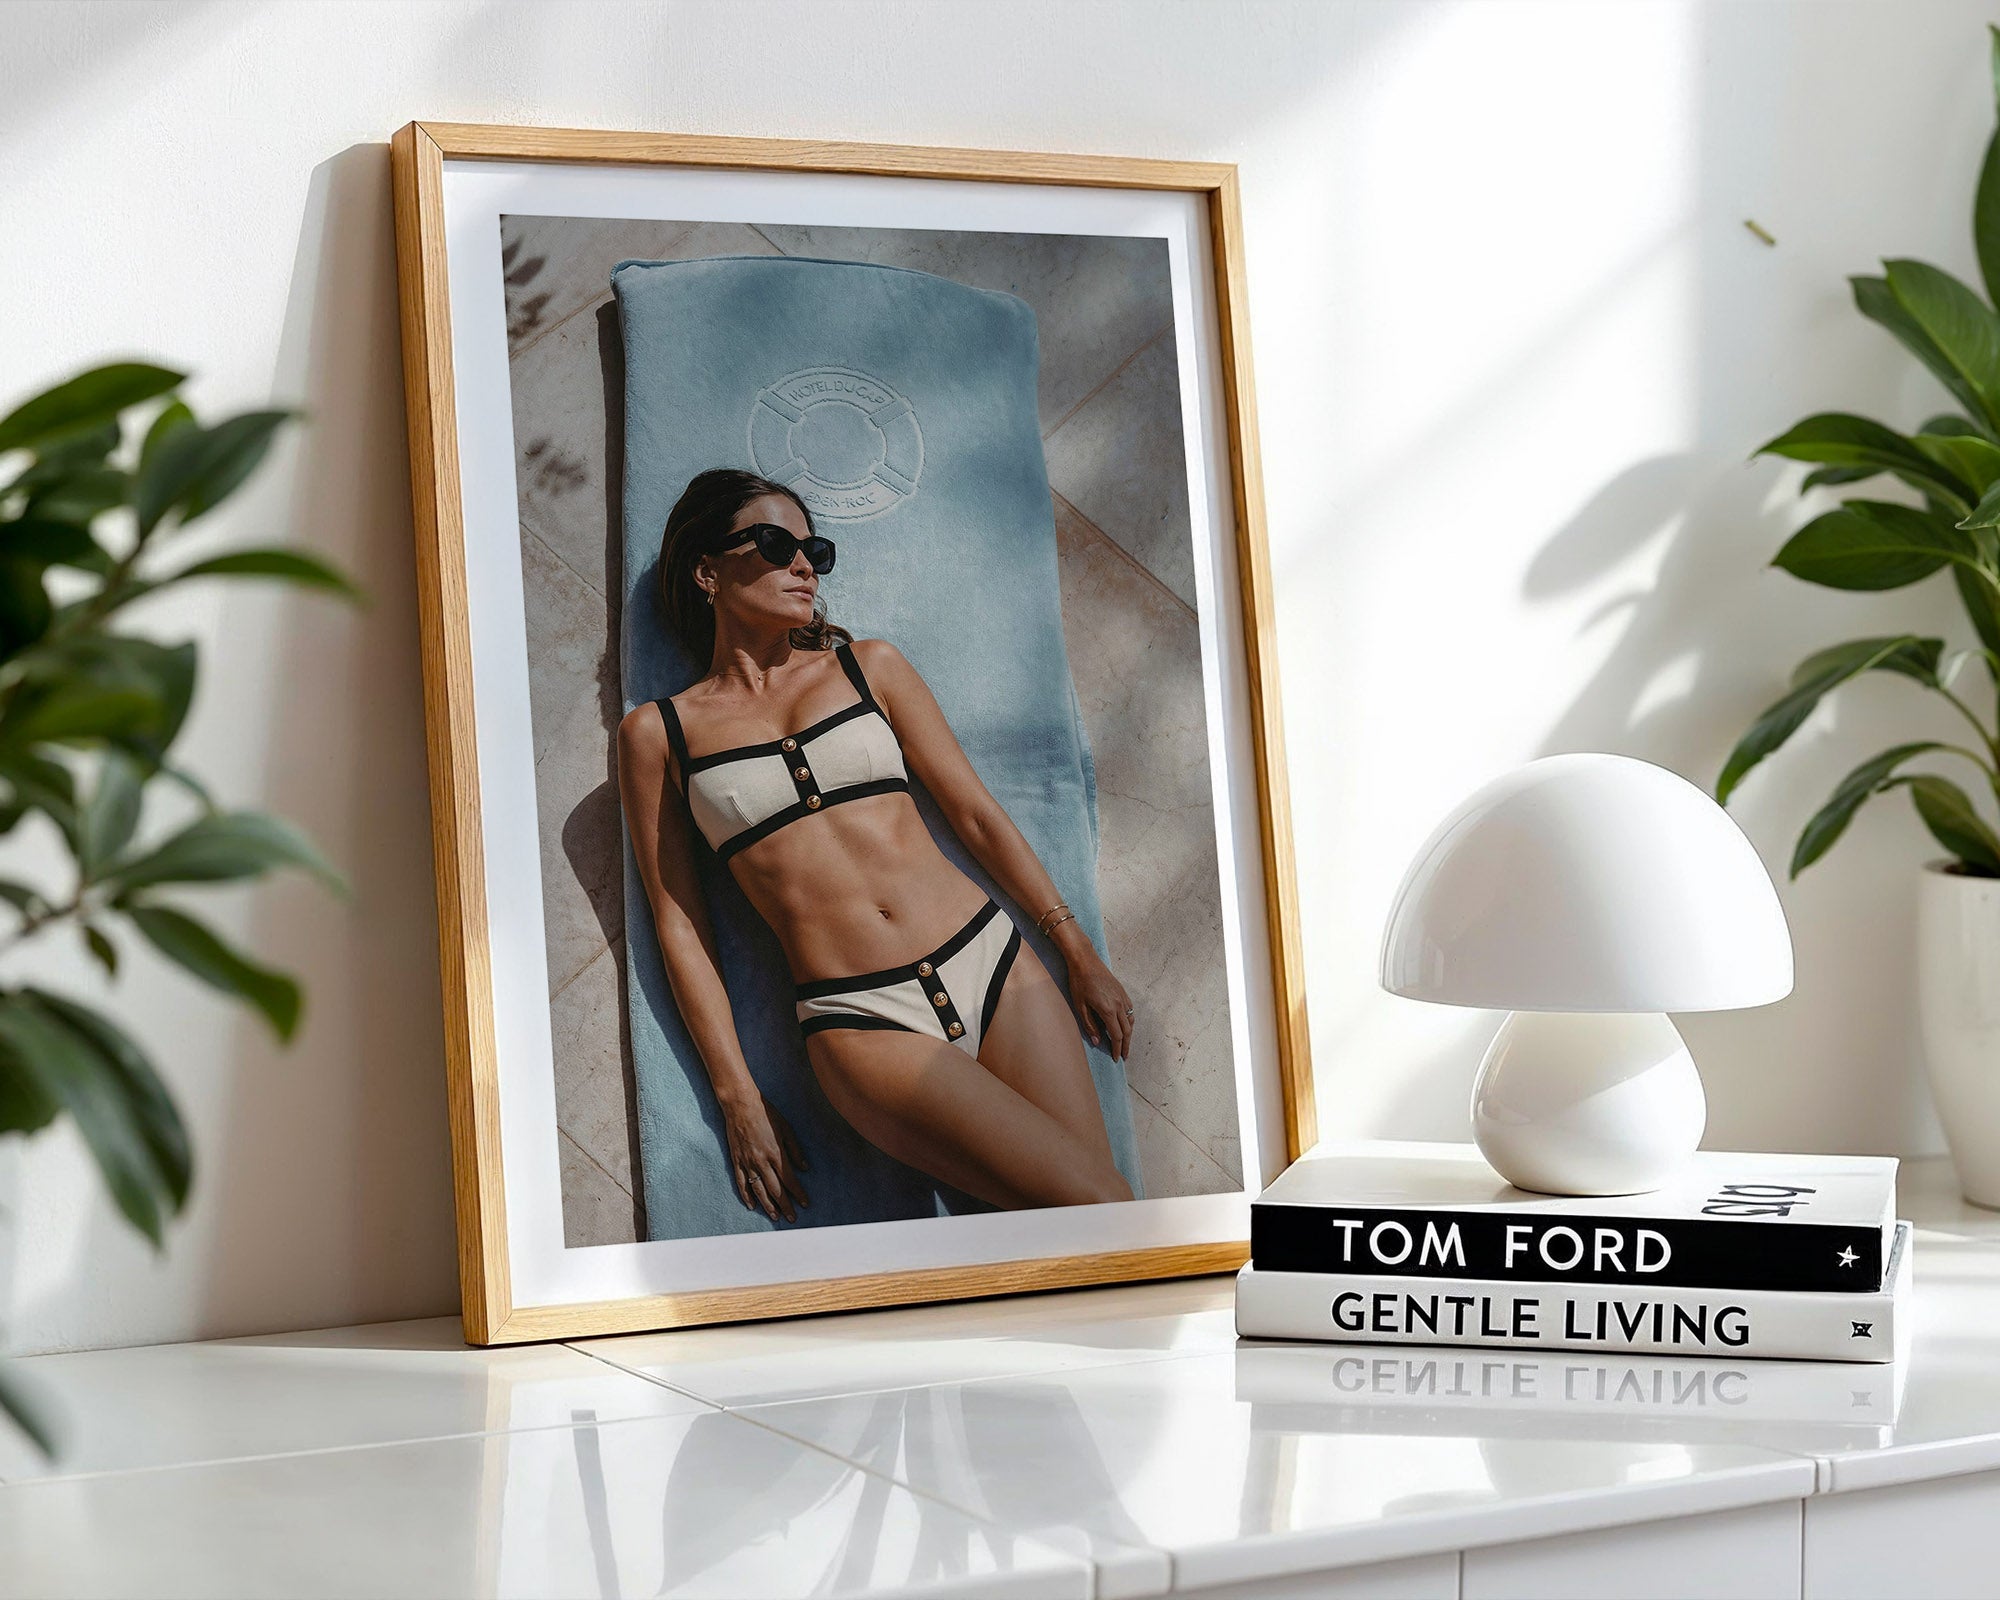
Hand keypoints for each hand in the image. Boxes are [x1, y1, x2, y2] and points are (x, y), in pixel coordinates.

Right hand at [722, 1093, 809, 1222]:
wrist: (741, 1106)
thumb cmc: (766, 1114)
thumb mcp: (786, 1129)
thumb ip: (795, 1150)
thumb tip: (804, 1168)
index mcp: (776, 1153)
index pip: (790, 1180)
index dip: (798, 1193)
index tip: (805, 1204)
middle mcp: (762, 1161)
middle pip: (775, 1189)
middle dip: (785, 1205)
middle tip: (792, 1219)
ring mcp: (748, 1162)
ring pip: (759, 1190)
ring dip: (768, 1205)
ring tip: (775, 1216)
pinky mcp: (736, 1161)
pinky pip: (741, 1183)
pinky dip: (747, 1196)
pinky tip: (752, 1205)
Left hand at [1065, 942, 1135, 1060]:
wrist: (1085, 960)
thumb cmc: (1079, 982)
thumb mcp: (1080, 1006)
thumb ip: (1089, 1025)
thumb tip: (1098, 1041)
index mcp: (1108, 1010)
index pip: (1117, 1036)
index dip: (1118, 1049)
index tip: (1117, 1059)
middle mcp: (1119, 1005)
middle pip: (1127, 1031)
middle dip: (1126, 1046)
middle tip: (1124, 1056)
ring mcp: (1122, 997)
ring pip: (1131, 1021)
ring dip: (1129, 1034)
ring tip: (1125, 1044)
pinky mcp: (1122, 991)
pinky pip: (1130, 1010)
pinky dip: (1130, 1021)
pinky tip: (1125, 1024)